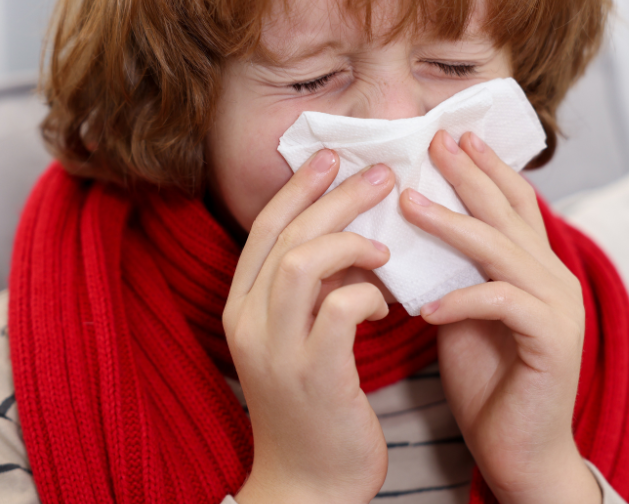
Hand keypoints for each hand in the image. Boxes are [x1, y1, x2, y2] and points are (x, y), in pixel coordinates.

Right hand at [224, 149, 395, 503]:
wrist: (308, 486)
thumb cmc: (314, 407)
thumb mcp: (300, 339)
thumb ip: (313, 291)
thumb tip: (353, 237)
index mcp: (242, 308)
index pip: (264, 228)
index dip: (299, 188)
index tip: (332, 157)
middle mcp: (249, 323)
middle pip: (285, 234)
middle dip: (335, 196)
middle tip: (380, 174)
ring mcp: (277, 351)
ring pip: (303, 262)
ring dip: (349, 239)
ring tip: (386, 242)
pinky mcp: (314, 377)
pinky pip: (338, 310)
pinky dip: (366, 293)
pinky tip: (387, 299)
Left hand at [398, 131, 600, 503]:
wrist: (518, 449)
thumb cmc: (488, 380)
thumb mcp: (461, 311)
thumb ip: (453, 269)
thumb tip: (412, 225)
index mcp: (535, 266)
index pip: (512, 202)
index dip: (484, 166)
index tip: (450, 133)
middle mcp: (554, 277)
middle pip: (508, 212)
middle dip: (468, 173)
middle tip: (433, 140)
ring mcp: (558, 306)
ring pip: (501, 250)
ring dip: (452, 225)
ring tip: (409, 205)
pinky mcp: (552, 340)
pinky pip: (502, 304)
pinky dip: (462, 300)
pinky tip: (426, 306)